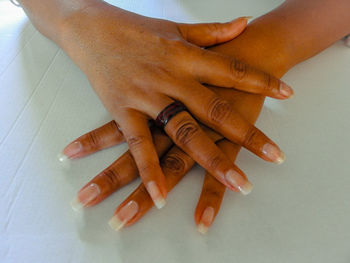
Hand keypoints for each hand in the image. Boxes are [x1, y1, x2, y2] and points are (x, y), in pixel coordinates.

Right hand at [60, 2, 290, 206]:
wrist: (92, 28)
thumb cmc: (136, 30)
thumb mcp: (176, 28)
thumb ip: (211, 32)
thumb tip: (244, 22)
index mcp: (186, 55)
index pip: (231, 69)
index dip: (260, 80)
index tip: (287, 94)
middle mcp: (171, 77)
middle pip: (214, 108)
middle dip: (246, 133)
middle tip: (275, 156)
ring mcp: (147, 95)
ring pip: (184, 131)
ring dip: (212, 160)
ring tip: (238, 183)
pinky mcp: (122, 110)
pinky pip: (138, 144)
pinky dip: (149, 171)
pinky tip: (162, 196)